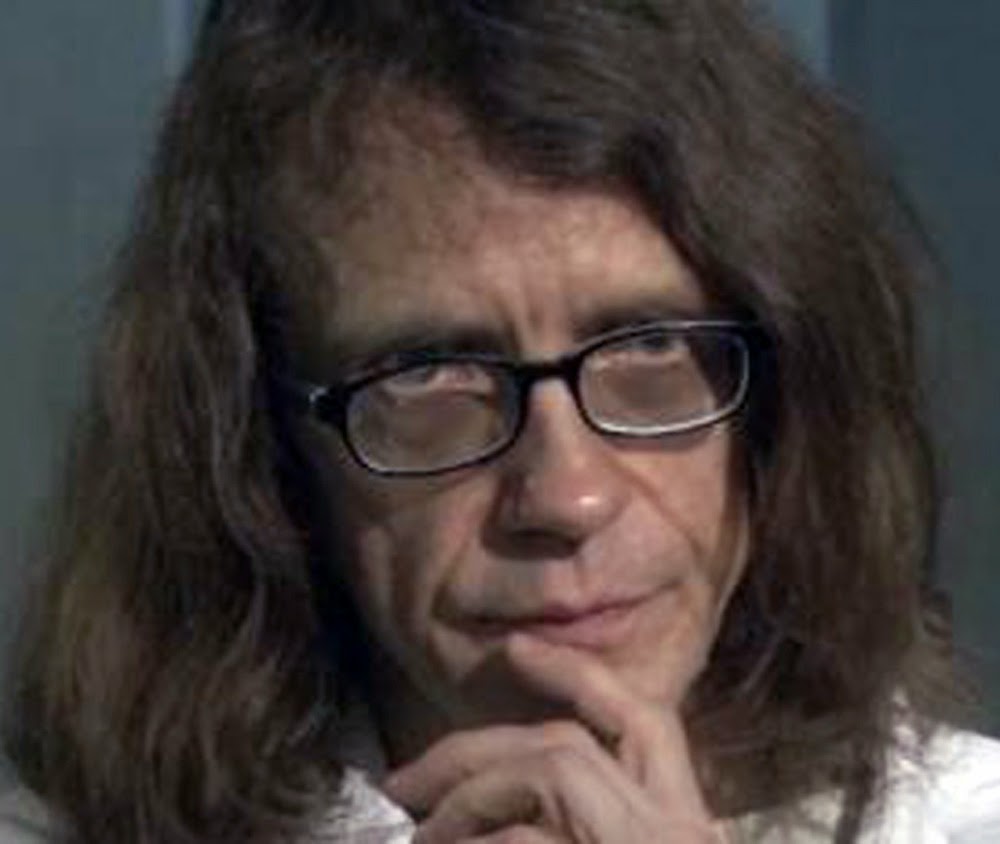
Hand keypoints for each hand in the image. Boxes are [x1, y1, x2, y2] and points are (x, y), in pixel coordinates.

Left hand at [383, 634, 725, 842]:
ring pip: (546, 772)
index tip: (519, 647)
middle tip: (402, 782)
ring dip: (467, 801)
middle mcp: (677, 831)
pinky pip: (519, 840)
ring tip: (423, 838)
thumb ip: (586, 820)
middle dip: (473, 754)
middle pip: (565, 746)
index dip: (579, 675)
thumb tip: (499, 801)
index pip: (646, 722)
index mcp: (684, 828)